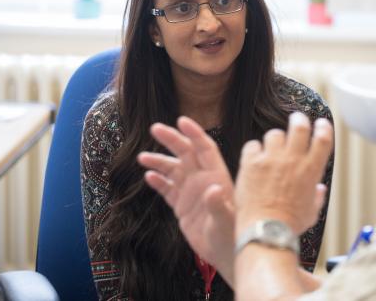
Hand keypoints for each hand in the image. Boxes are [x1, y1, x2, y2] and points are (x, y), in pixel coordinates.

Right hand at [137, 116, 235, 281]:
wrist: (228, 255)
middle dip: (172, 140)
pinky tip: (149, 177)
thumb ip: (219, 204)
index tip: (181, 120)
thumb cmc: (233, 236)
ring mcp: (193, 193)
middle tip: (155, 128)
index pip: (206, 149)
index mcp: (218, 177)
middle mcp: (204, 180)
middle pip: (187, 154)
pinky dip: (159, 182)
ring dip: (160, 161)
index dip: (195, 134)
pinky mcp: (183, 207)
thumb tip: (214, 189)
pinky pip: (169, 190)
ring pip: (174, 170)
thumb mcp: (226, 221)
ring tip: (142, 158)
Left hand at [235, 112, 333, 235]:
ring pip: (274, 133)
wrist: (265, 231)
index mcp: (311, 170)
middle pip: (299, 127)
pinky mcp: (251, 164)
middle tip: (296, 119)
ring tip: (272, 147)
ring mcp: (271, 160)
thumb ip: (317, 198)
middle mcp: (293, 160)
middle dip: (299, 119)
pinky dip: (254, 149)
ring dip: (275, 138)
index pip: (323, 138)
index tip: (321, 124)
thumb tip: (320, 189)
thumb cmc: (290, 225)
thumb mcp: (312, 213)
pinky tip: (254, 158)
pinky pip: (253, 145)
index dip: (324, 127)